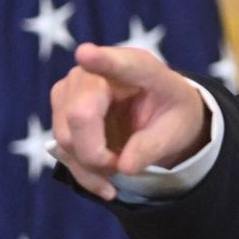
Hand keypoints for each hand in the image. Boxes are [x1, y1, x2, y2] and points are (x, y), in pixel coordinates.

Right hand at [51, 43, 208, 199]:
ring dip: (91, 167)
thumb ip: (153, 146)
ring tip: (120, 170)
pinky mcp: (61, 110)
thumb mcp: (177, 131)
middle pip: (80, 114)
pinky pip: (62, 149)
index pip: (122, 64)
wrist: (160, 113)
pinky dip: (83, 173)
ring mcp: (72, 88)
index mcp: (141, 67)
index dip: (102, 60)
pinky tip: (105, 185)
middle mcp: (97, 71)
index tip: (86, 54)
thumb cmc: (172, 113)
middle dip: (97, 155)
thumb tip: (124, 167)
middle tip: (124, 167)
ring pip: (65, 137)